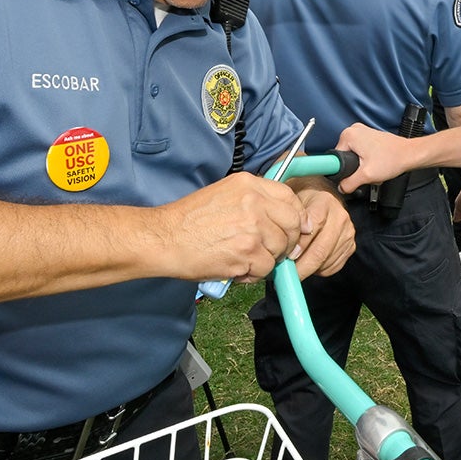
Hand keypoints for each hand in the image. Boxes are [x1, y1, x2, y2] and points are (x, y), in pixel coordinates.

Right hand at [160, 172, 305, 282]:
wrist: (164, 238)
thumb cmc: (188, 220)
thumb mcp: (223, 194)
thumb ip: (253, 201)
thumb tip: (281, 217)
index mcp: (248, 184)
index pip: (290, 197)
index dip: (296, 216)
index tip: (295, 228)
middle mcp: (254, 203)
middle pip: (293, 224)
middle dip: (287, 241)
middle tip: (272, 251)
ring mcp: (252, 228)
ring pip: (281, 249)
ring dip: (267, 259)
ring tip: (244, 259)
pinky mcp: (247, 253)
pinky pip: (266, 269)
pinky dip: (253, 274)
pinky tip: (236, 269)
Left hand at [291, 186, 355, 277]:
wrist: (321, 199)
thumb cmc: (303, 203)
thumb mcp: (293, 203)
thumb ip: (290, 221)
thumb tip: (285, 249)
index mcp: (324, 202)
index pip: (315, 225)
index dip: (301, 244)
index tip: (289, 256)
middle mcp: (340, 216)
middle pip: (322, 249)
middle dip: (303, 266)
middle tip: (288, 274)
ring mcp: (348, 233)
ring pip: (326, 260)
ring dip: (310, 269)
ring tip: (297, 265)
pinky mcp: (350, 246)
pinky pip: (333, 266)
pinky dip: (319, 270)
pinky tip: (311, 261)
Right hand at [336, 123, 411, 193]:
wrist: (410, 154)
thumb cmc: (393, 159)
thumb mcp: (367, 175)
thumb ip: (349, 183)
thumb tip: (341, 187)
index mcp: (348, 135)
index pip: (335, 158)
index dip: (343, 170)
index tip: (354, 174)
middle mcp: (353, 130)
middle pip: (345, 157)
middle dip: (355, 169)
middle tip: (367, 172)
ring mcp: (362, 132)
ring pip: (353, 156)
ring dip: (362, 166)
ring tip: (374, 168)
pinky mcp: (369, 137)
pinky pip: (361, 152)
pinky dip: (367, 161)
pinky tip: (376, 164)